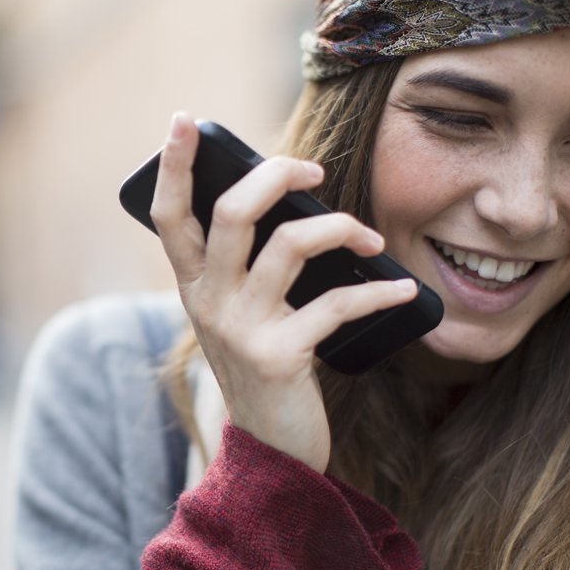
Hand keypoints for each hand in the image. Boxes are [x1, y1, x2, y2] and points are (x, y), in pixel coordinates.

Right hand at [149, 112, 417, 472]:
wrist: (269, 451)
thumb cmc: (262, 364)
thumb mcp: (237, 311)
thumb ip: (243, 262)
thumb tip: (290, 198)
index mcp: (192, 283)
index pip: (169, 215)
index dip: (173, 164)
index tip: (185, 119)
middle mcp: (207, 301)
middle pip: (233, 212)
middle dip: (277, 174)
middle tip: (313, 170)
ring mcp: (240, 328)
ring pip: (290, 246)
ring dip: (341, 227)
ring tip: (369, 236)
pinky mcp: (279, 356)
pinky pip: (336, 304)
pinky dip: (377, 291)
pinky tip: (401, 289)